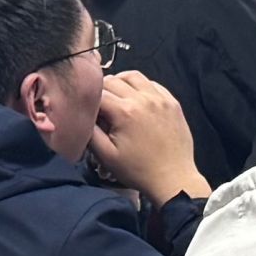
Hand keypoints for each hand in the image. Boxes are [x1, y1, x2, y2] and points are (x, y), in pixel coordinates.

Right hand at [90, 70, 207, 206]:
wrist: (173, 179)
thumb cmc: (138, 170)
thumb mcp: (107, 156)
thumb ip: (90, 133)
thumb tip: (82, 115)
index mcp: (125, 111)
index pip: (98, 93)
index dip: (89, 101)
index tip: (89, 113)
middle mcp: (143, 99)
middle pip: (114, 80)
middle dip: (102, 90)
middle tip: (100, 106)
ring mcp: (160, 99)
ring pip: (134, 76)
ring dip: (121, 82)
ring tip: (116, 97)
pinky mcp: (172, 103)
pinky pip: (153, 84)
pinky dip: (141, 86)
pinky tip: (137, 99)